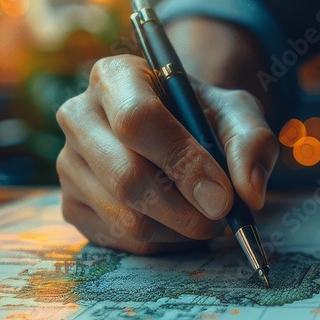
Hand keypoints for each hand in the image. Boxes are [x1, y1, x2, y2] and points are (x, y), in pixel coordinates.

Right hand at [56, 54, 277, 253]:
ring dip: (180, 230)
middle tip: (222, 216)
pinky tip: (179, 222)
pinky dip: (163, 242)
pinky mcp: (71, 205)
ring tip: (206, 217)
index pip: (137, 120)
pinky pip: (121, 240)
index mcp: (115, 77)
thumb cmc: (204, 117)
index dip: (183, 162)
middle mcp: (78, 116)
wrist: (177, 132)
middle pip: (127, 177)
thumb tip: (248, 193)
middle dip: (185, 209)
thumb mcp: (237, 114)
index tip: (223, 196)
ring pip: (126, 217)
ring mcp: (68, 163)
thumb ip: (251, 143)